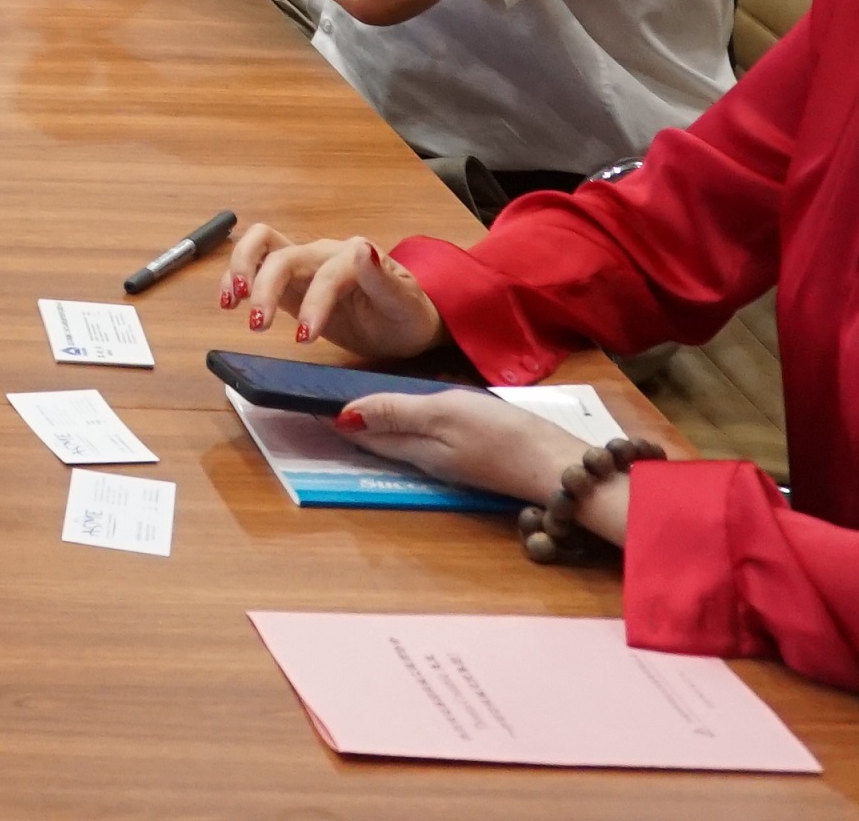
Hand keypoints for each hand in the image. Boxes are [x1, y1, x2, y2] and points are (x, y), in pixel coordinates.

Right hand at [219, 223, 447, 359]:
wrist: (404, 322)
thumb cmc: (406, 315)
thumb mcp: (404, 304)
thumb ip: (382, 278)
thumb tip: (362, 248)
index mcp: (354, 256)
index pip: (325, 274)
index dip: (312, 304)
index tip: (302, 339)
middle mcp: (324, 252)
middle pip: (283, 254)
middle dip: (265, 287)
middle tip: (259, 325)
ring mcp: (304, 263)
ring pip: (261, 244)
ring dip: (241, 269)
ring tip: (232, 303)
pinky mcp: (290, 280)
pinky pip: (256, 263)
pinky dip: (237, 276)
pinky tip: (230, 301)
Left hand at [322, 384, 582, 511]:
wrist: (561, 466)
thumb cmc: (503, 437)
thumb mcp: (444, 413)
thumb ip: (395, 412)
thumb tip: (342, 416)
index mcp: (411, 449)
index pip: (356, 433)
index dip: (327, 415)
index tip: (297, 396)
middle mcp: (422, 458)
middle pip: (372, 438)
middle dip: (342, 418)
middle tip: (311, 392)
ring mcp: (446, 458)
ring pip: (395, 437)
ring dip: (368, 420)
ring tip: (343, 395)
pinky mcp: (467, 453)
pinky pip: (420, 436)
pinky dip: (399, 421)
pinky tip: (400, 407)